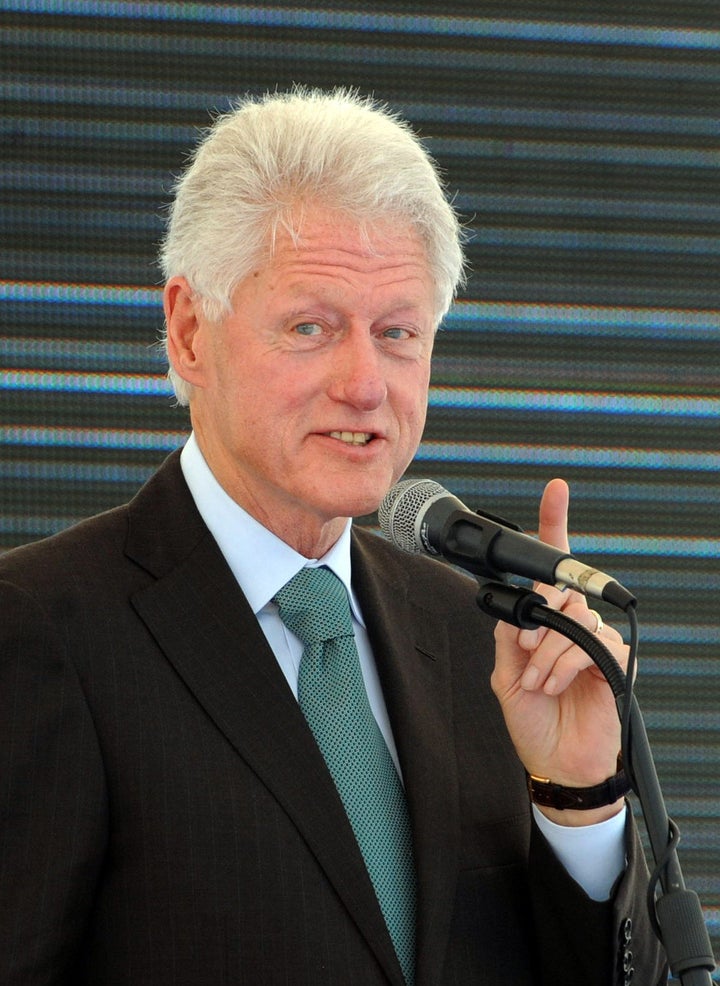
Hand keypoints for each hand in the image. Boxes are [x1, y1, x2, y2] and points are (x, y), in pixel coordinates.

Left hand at [490, 478, 627, 824]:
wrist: (556, 763)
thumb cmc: (533, 722)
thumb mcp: (505, 676)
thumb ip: (507, 637)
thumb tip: (513, 610)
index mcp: (545, 623)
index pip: (552, 570)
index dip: (554, 526)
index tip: (555, 491)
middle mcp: (572, 625)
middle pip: (560, 590)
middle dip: (537, 616)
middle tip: (523, 649)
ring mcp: (595, 641)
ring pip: (571, 619)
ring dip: (546, 652)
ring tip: (537, 681)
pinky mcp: (615, 660)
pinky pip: (588, 643)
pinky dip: (563, 664)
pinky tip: (553, 685)